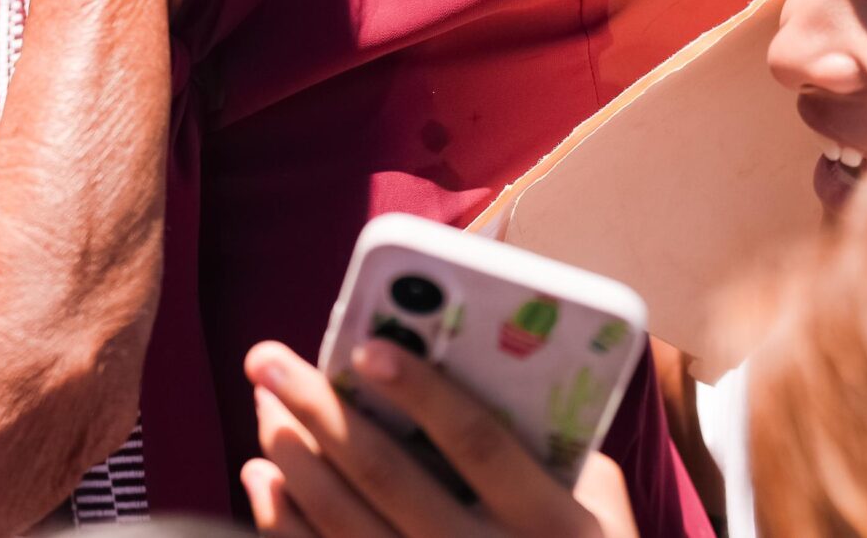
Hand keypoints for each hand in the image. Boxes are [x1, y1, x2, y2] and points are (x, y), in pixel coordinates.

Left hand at [241, 341, 638, 537]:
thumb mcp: (602, 510)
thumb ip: (557, 446)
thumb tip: (482, 364)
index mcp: (553, 524)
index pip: (478, 444)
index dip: (421, 393)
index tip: (365, 346)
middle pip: (388, 478)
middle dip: (318, 411)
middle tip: (267, 359)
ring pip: (347, 524)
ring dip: (293, 458)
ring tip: (264, 405)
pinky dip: (285, 522)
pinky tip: (264, 478)